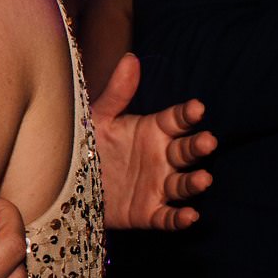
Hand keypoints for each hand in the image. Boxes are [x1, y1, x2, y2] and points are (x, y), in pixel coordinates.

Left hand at [93, 53, 214, 230]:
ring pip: (182, 184)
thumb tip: (131, 58)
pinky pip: (167, 216)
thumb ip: (116, 93)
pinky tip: (191, 216)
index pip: (176, 120)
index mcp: (153, 131)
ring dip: (194, 182)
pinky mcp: (148, 212)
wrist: (69, 184)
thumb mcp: (98, 118)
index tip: (198, 107)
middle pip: (185, 151)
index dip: (188, 114)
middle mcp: (161, 157)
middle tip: (208, 141)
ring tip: (204, 178)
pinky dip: (180, 218)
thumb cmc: (89, 145)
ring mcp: (157, 186)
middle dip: (198, 146)